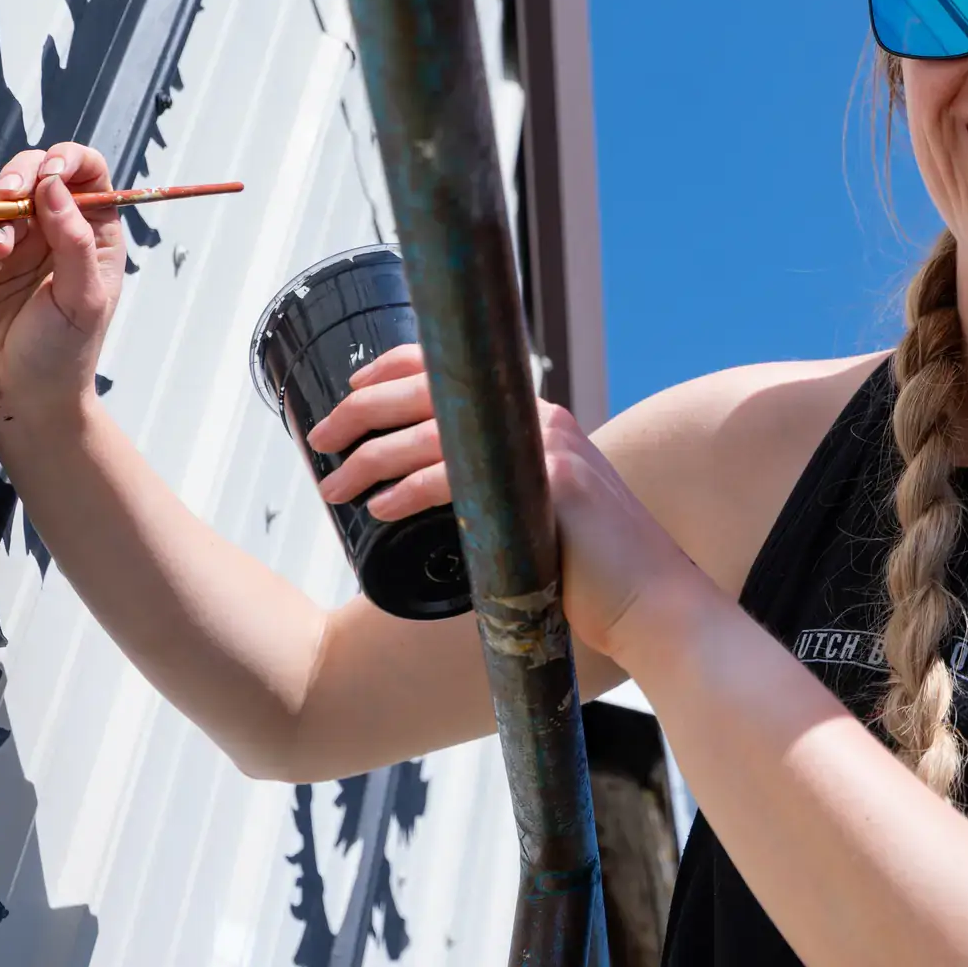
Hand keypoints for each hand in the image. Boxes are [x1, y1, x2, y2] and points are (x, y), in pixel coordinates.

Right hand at [0, 141, 126, 430]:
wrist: (19, 397)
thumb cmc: (64, 353)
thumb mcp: (82, 297)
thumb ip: (73, 240)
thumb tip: (55, 185)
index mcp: (92, 234)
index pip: (87, 174)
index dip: (69, 160)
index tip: (52, 172)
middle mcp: (54, 231)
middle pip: (39, 172)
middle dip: (23, 173)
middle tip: (11, 192)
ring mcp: (15, 242)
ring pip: (2, 196)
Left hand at [309, 346, 705, 661]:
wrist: (651, 602)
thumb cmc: (590, 570)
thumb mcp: (541, 512)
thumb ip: (501, 491)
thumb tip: (441, 494)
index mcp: (536, 418)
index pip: (454, 364)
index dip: (391, 368)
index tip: (349, 389)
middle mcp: (541, 418)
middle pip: (429, 390)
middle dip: (361, 412)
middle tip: (316, 440)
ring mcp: (547, 448)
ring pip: (433, 434)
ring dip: (370, 459)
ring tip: (334, 487)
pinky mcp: (548, 485)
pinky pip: (458, 477)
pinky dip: (409, 491)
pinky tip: (378, 508)